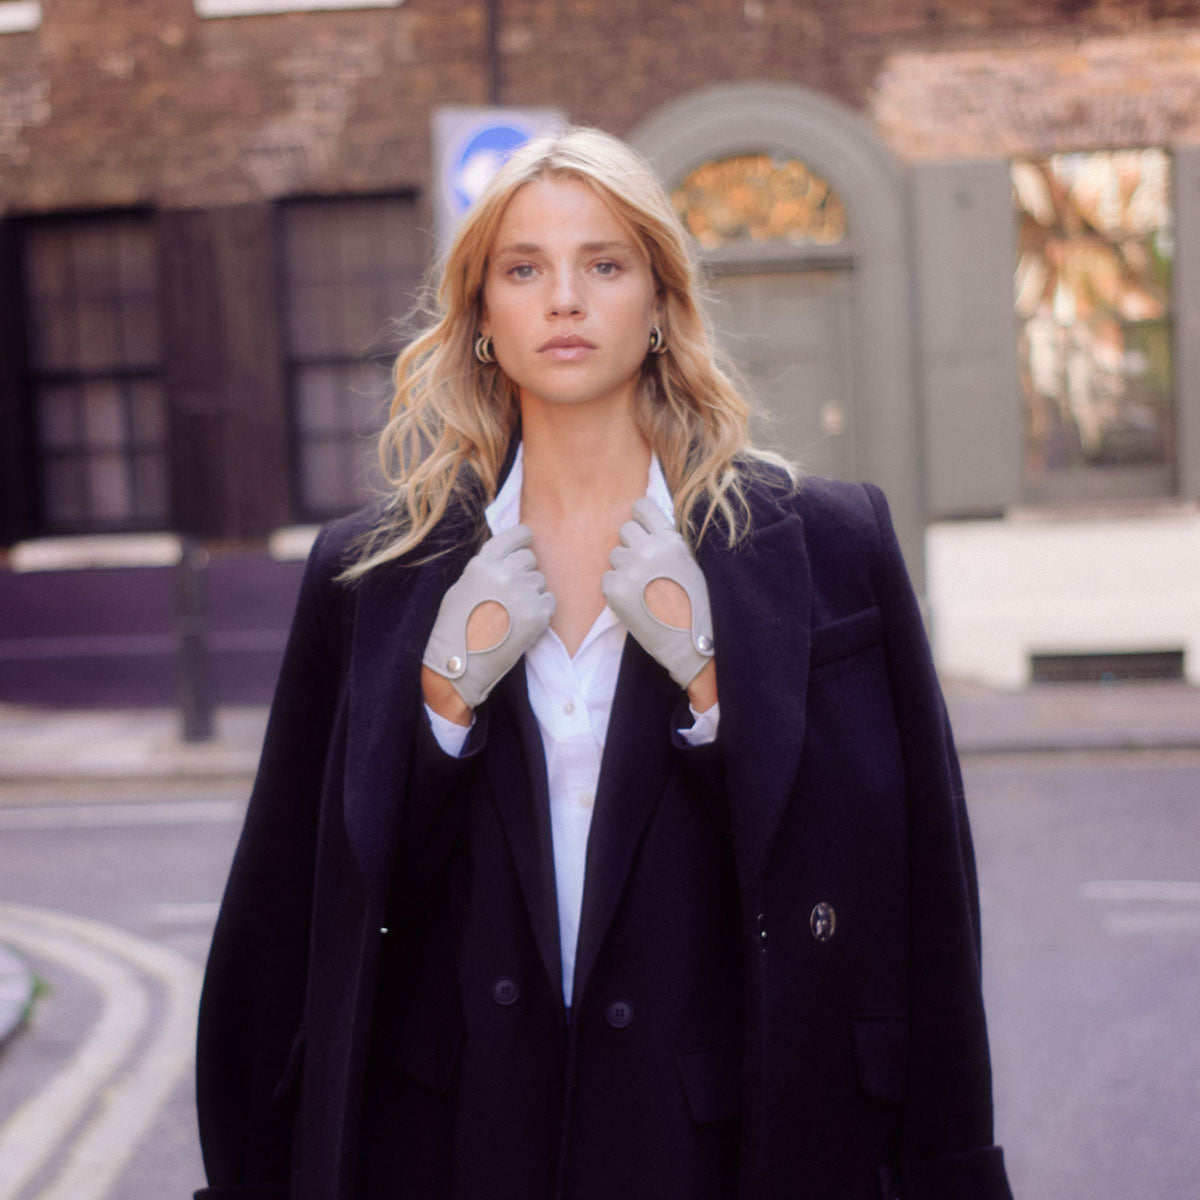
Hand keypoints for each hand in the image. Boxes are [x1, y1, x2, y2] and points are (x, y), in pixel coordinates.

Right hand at [423, 524, 554, 709]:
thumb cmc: (456, 627)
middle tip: (511, 593)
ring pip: (540, 580)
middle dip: (524, 571)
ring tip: (512, 612)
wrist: (461, 665)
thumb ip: (487, 568)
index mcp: (483, 563)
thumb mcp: (464, 586)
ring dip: (531, 592)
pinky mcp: (538, 614)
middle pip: (530, 558)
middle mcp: (505, 573)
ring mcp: (523, 593)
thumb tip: (510, 556)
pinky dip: (541, 609)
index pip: (516, 535)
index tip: (528, 540)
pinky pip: (550, 600)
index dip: (524, 538)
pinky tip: (523, 622)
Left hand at [601, 497, 714, 689]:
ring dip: (624, 568)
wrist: (691, 644)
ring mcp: (629, 568)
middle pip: (624, 530)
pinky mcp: (615, 589)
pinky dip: (617, 589)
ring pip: (614, 555)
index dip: (641, 519)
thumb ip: (668, 542)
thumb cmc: (696, 604)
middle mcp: (648, 549)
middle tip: (646, 569)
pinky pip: (607, 579)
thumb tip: (648, 526)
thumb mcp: (690, 561)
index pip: (641, 507)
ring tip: (643, 589)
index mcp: (670, 539)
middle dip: (632, 546)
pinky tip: (635, 602)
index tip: (645, 533)